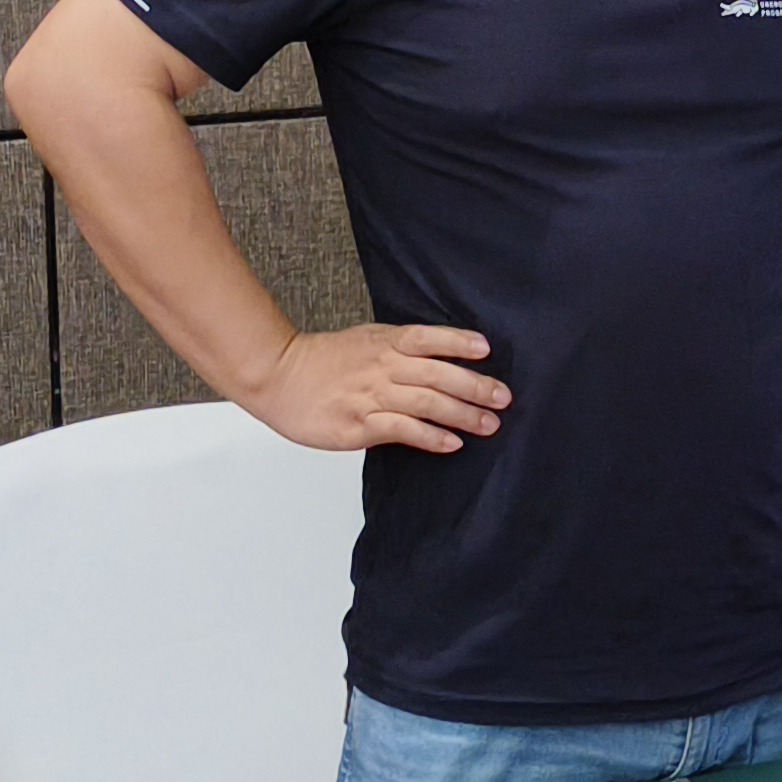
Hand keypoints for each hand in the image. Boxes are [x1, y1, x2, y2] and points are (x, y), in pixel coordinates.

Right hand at [255, 323, 503, 454]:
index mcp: (385, 342)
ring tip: (489, 424)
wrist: (278, 377)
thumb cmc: (324, 361)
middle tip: (503, 397)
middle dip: (475, 386)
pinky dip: (431, 437)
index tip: (487, 350)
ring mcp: (371, 396)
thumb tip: (445, 357)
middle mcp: (382, 367)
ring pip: (426, 402)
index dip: (459, 342)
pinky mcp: (360, 425)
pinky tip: (452, 443)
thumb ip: (402, 347)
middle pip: (438, 374)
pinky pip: (403, 430)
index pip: (429, 338)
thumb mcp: (366, 340)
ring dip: (462, 414)